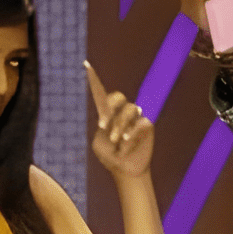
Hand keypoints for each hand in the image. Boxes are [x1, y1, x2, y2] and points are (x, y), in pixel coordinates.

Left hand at [85, 61, 153, 179]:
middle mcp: (121, 112)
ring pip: (130, 109)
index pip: (101, 93)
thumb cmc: (109, 156)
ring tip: (117, 140)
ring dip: (120, 126)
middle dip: (112, 106)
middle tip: (104, 124)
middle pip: (118, 96)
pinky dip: (132, 133)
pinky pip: (140, 122)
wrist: (125, 169)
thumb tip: (113, 120)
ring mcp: (135, 118)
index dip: (94, 79)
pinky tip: (125, 142)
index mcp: (106, 114)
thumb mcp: (99, 143)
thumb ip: (103, 129)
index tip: (86, 64)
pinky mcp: (146, 125)